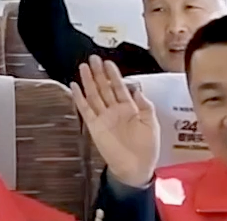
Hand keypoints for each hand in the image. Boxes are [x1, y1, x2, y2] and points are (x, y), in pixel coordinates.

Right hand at [70, 56, 158, 188]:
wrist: (135, 168)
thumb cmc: (147, 148)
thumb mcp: (152, 124)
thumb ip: (145, 106)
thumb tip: (137, 89)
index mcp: (129, 108)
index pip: (119, 87)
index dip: (113, 75)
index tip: (108, 62)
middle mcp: (114, 110)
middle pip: (104, 87)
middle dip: (98, 73)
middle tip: (93, 59)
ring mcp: (103, 117)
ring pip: (94, 95)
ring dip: (88, 81)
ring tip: (83, 67)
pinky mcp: (94, 126)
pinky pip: (85, 109)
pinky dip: (79, 98)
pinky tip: (75, 86)